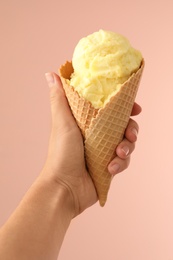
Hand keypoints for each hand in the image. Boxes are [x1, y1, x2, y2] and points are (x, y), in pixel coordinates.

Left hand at [43, 73, 140, 215]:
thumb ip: (60, 98)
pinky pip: (124, 161)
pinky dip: (120, 164)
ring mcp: (104, 151)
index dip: (125, 107)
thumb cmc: (61, 153)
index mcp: (89, 122)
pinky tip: (110, 168)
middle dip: (131, 129)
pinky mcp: (109, 166)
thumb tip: (51, 74)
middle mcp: (98, 135)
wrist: (65, 187)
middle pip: (125, 126)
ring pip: (127, 143)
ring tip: (118, 153)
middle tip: (130, 134)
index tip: (135, 107)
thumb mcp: (62, 122)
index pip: (112, 110)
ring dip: (127, 147)